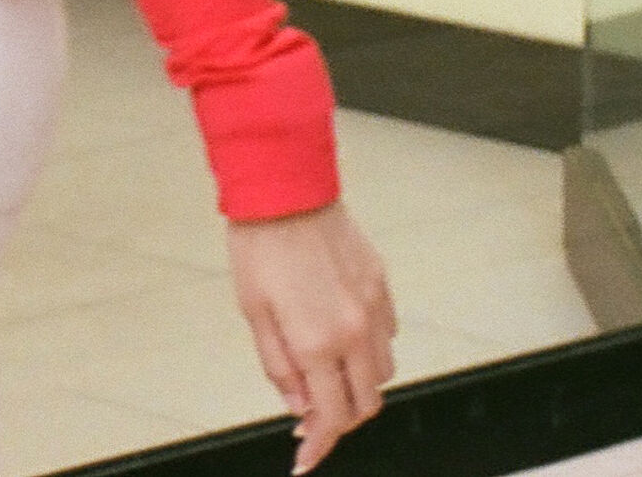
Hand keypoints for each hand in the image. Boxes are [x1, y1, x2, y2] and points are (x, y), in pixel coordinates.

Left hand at [228, 204, 396, 471]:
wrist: (285, 192)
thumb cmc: (260, 246)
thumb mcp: (253, 313)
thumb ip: (278, 366)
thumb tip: (296, 406)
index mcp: (317, 342)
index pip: (331, 417)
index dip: (320, 445)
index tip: (306, 459)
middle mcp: (355, 331)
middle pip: (366, 403)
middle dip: (341, 418)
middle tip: (313, 413)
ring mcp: (374, 309)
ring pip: (382, 372)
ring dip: (357, 383)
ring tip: (325, 371)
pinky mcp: (383, 286)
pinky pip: (387, 335)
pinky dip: (369, 348)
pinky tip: (341, 334)